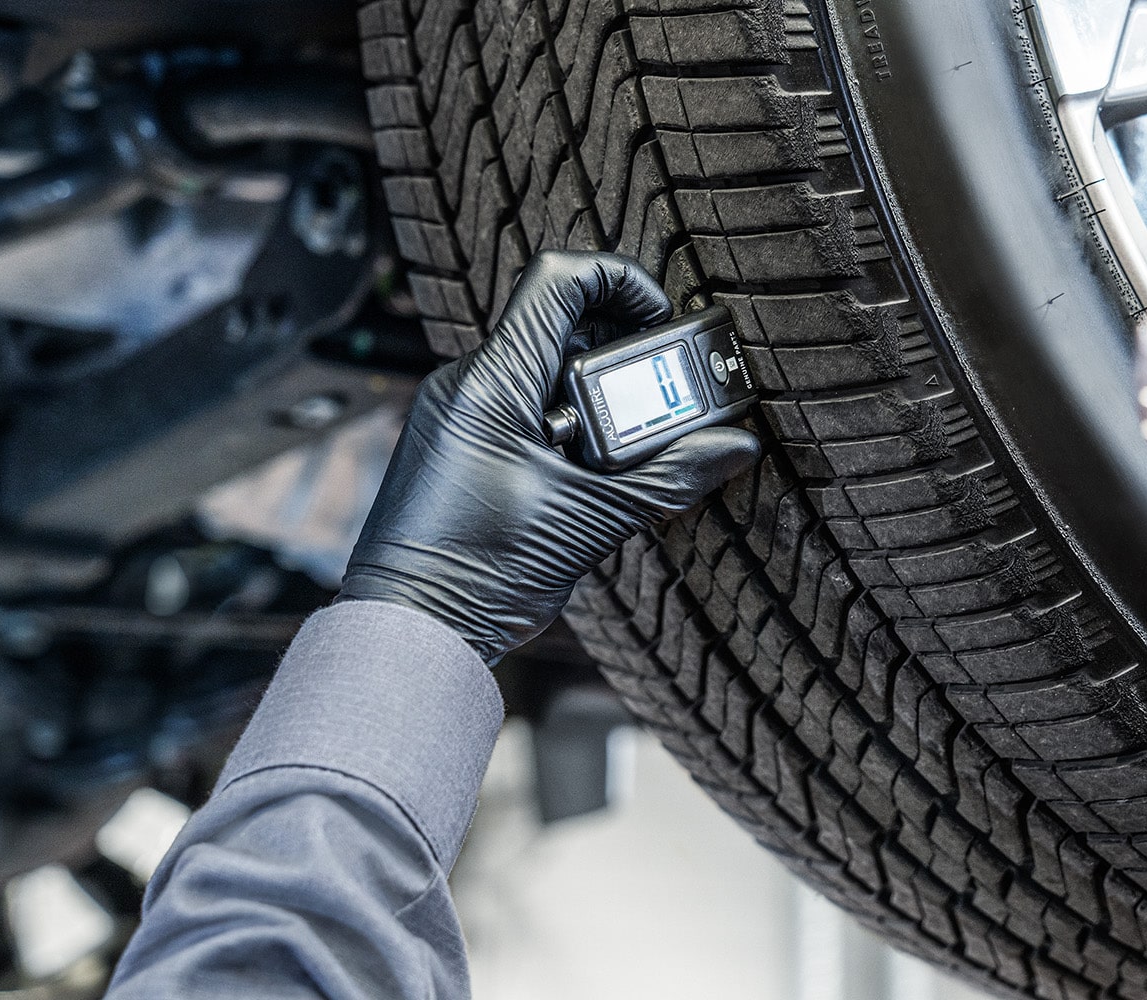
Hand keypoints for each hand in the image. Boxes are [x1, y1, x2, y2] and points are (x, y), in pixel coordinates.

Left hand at [338, 251, 759, 661]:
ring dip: (600, 394)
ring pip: (548, 370)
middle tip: (667, 392)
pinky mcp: (464, 444)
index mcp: (492, 382)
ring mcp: (463, 413)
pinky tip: (596, 472)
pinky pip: (528, 407)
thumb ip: (669, 477)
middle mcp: (470, 384)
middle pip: (563, 326)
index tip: (662, 321)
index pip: (559, 280)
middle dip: (624, 352)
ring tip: (633, 444)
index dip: (621, 281)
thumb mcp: (591, 520)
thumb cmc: (474, 572)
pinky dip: (572, 424)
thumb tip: (733, 448)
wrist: (413, 627)